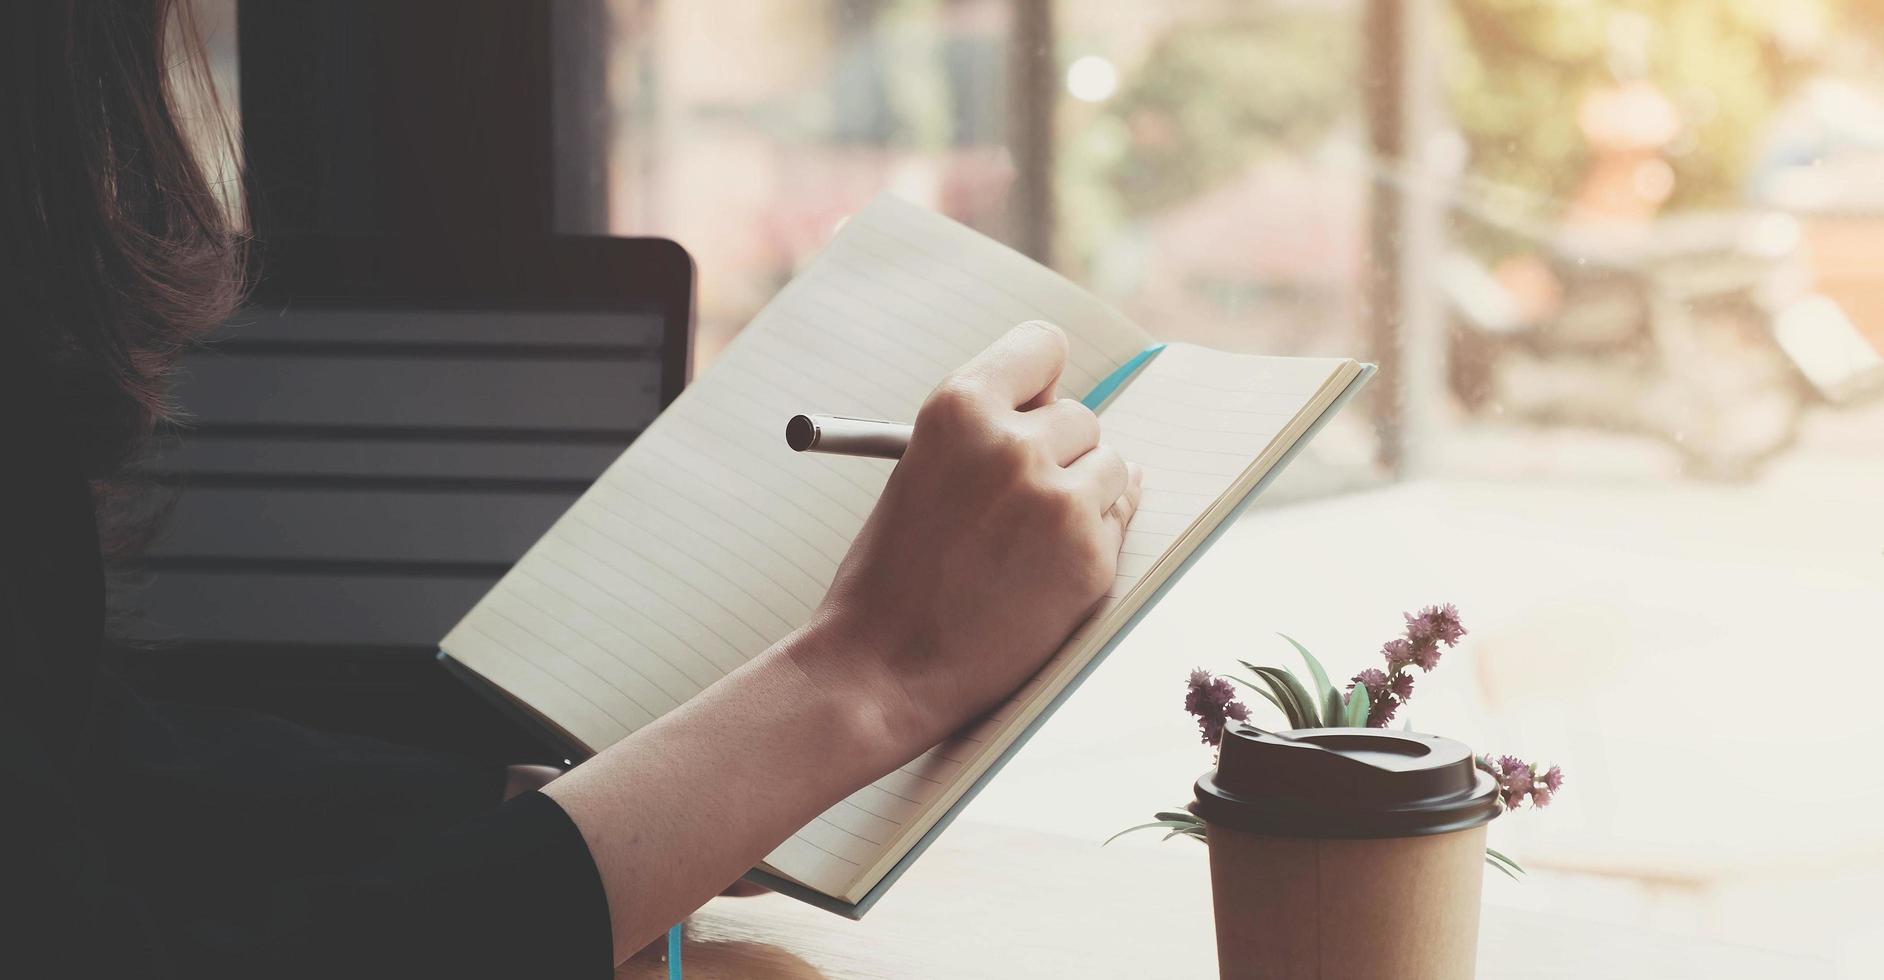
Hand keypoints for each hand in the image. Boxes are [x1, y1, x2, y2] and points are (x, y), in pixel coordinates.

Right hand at [800, 320, 1142, 752]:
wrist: (883, 668)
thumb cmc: (894, 572)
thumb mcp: (921, 469)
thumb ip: (987, 433)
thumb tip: (1063, 412)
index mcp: (958, 408)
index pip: (1042, 346)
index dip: (1040, 381)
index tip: (1036, 403)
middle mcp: (1014, 444)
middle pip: (1081, 416)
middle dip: (1058, 454)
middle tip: (1015, 504)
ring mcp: (1059, 501)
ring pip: (1111, 466)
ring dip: (1082, 496)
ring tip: (1024, 544)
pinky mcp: (1091, 556)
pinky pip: (1119, 519)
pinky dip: (1091, 541)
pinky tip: (1042, 571)